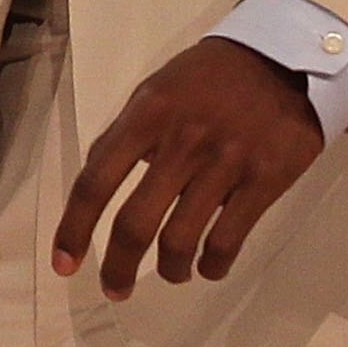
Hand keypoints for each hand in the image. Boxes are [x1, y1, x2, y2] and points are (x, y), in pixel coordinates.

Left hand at [53, 39, 324, 299]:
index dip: (74, 228)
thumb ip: (128, 136)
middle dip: (120, 266)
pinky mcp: (264, 180)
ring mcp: (224, 162)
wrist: (283, 58)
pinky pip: (228, 239)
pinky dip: (213, 265)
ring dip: (170, 269)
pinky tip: (208, 267)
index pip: (96, 180)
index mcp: (146, 115)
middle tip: (115, 289)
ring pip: (181, 239)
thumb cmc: (209, 77)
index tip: (63, 264)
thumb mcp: (157, 90)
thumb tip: (102, 186)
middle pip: (135, 221)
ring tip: (171, 274)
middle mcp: (181, 141)